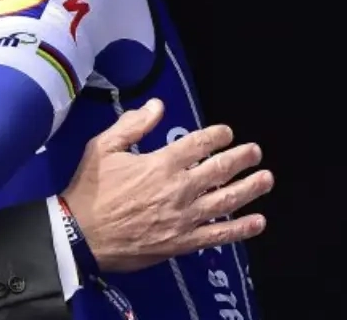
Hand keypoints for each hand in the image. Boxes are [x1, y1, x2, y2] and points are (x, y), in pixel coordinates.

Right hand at [62, 99, 272, 272]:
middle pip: (220, 169)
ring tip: (265, 179)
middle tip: (255, 152)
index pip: (199, 143)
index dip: (217, 135)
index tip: (226, 133)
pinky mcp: (184, 242)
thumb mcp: (102, 148)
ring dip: (250, 188)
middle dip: (242, 158)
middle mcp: (179, 188)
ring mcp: (185, 217)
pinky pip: (219, 234)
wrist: (80, 234)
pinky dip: (241, 229)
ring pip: (227, 200)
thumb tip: (156, 105)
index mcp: (161, 163)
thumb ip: (131, 125)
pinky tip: (257, 222)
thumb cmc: (90, 189)